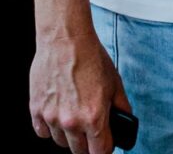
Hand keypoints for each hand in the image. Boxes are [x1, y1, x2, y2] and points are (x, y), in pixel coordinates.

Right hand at [30, 31, 130, 153]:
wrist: (66, 40)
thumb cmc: (91, 58)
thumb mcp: (115, 82)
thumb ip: (122, 106)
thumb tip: (126, 121)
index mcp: (94, 117)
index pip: (100, 152)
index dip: (105, 149)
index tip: (106, 145)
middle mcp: (71, 122)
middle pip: (79, 151)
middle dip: (88, 143)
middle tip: (91, 130)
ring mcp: (52, 118)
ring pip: (61, 142)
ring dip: (69, 135)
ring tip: (75, 115)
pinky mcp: (36, 111)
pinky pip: (43, 133)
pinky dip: (50, 128)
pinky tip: (58, 113)